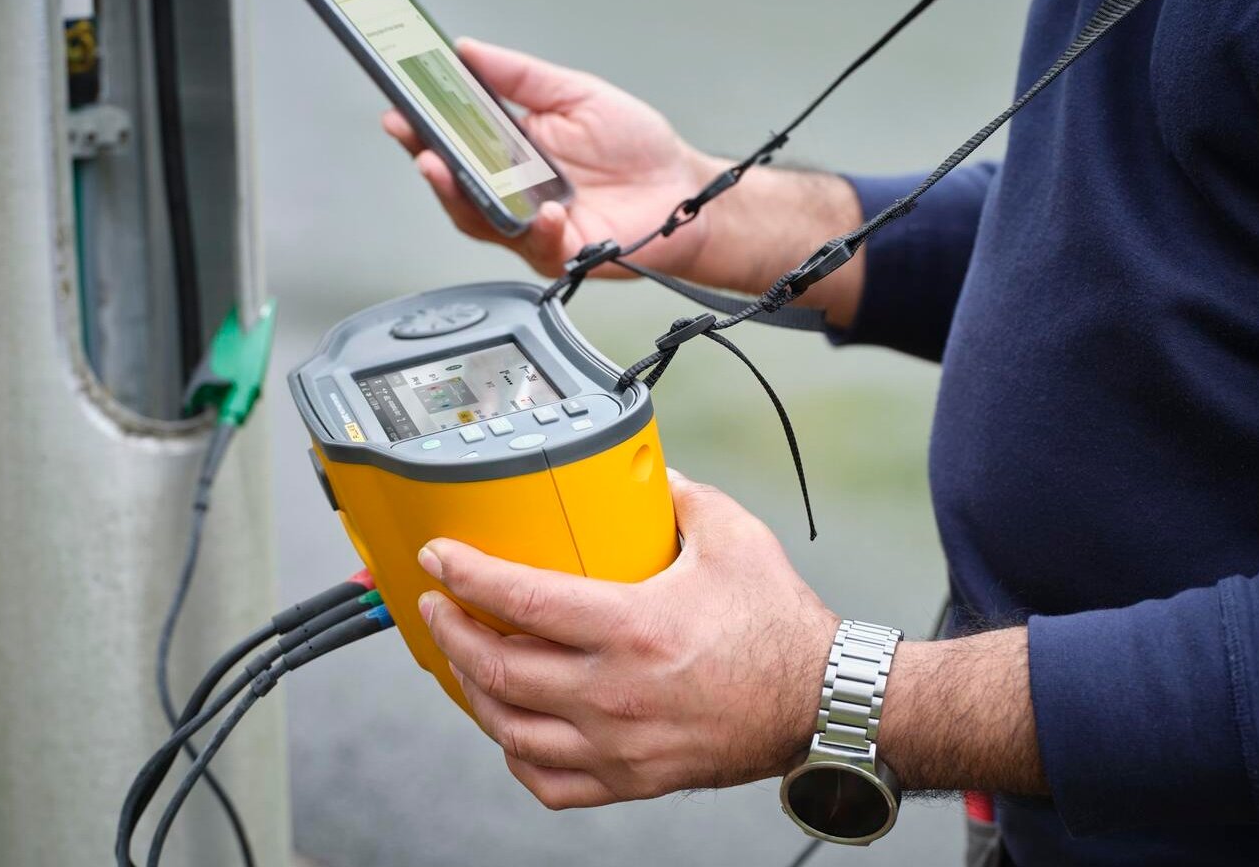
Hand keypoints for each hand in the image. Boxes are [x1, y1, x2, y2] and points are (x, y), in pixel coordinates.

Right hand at [382, 38, 724, 279]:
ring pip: (480, 221)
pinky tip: (546, 211)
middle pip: (455, 184)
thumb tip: (469, 50)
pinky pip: (537, 246)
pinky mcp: (560, 254)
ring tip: (450, 173)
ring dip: (462, 199)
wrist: (684, 191)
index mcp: (513, 149)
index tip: (401, 110)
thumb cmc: (639, 150)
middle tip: (416, 145)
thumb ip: (520, 76)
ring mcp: (533, 225)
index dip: (423, 128)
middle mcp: (516, 191)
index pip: (454, 140)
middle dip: (429, 165)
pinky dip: (538, 230)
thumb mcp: (576, 94)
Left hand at [415, 469, 839, 808]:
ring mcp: (619, 745)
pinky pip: (550, 783)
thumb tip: (650, 476)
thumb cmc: (780, 627)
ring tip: (463, 661)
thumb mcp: (734, 539)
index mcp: (632, 627)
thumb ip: (682, 498)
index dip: (466, 574)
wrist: (820, 703)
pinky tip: (511, 729)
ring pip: (511, 731)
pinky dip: (517, 756)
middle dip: (451, 633)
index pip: (520, 600)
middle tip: (437, 606)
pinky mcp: (633, 777)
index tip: (440, 557)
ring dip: (473, 693)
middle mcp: (615, 693)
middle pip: (498, 670)